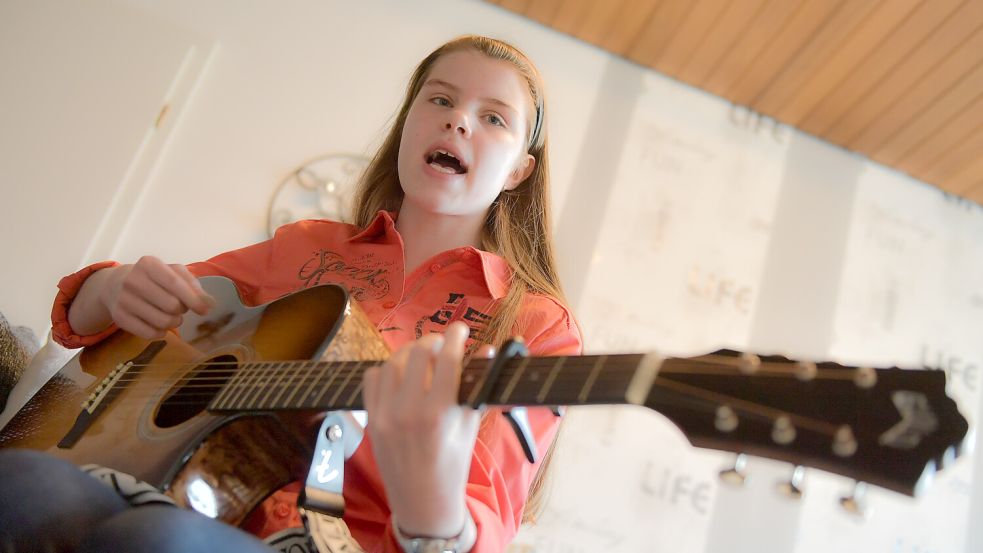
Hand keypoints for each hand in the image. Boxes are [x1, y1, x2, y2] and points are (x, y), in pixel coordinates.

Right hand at [100, 256, 214, 339]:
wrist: (115, 285)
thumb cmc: (152, 278)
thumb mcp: (172, 272)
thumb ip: (192, 285)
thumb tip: (209, 303)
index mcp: (148, 264)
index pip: (175, 283)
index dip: (193, 299)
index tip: (205, 310)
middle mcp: (133, 280)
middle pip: (171, 305)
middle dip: (182, 310)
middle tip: (180, 308)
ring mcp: (123, 300)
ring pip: (162, 322)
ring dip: (174, 323)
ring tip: (171, 316)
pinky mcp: (119, 318)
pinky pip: (150, 334)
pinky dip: (161, 333)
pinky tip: (160, 326)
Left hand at [362, 322, 486, 537]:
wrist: (422, 501)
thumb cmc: (453, 466)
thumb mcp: (470, 427)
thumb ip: (476, 387)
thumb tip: (486, 351)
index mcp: (438, 414)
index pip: (446, 359)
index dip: (455, 337)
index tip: (461, 328)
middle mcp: (408, 411)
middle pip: (417, 353)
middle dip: (433, 341)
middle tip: (443, 342)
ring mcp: (385, 414)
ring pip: (392, 362)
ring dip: (409, 352)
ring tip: (423, 355)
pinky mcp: (371, 419)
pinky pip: (372, 378)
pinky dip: (386, 368)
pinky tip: (401, 373)